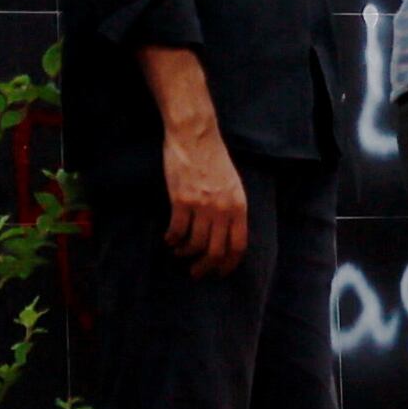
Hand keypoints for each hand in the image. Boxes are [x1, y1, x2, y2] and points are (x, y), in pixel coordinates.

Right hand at [160, 114, 249, 278]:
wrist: (195, 135)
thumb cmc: (213, 158)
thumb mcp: (233, 185)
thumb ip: (232, 210)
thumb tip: (225, 235)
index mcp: (239, 207)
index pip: (237, 247)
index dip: (228, 265)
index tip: (218, 273)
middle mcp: (222, 210)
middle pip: (216, 251)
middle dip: (205, 267)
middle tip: (196, 272)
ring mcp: (202, 206)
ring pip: (195, 244)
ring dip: (186, 253)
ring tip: (179, 253)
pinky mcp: (181, 200)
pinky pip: (177, 230)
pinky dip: (172, 239)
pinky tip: (168, 239)